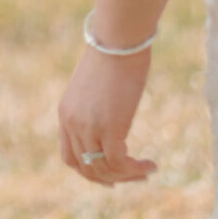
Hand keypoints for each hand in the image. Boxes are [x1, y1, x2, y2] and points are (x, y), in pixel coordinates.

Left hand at [57, 46, 156, 187]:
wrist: (118, 40)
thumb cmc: (113, 55)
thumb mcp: (97, 87)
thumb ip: (97, 108)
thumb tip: (114, 119)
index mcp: (66, 114)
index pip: (70, 157)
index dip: (89, 173)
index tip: (110, 177)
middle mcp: (72, 123)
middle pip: (87, 169)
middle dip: (112, 178)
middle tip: (135, 176)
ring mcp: (88, 127)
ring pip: (104, 169)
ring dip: (128, 175)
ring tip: (147, 171)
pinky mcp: (109, 127)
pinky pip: (120, 162)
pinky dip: (136, 169)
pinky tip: (151, 166)